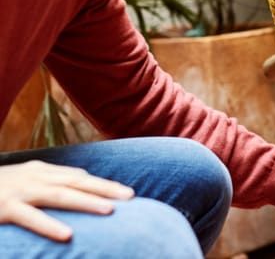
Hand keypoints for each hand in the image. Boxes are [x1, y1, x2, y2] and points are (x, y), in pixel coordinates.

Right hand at [0, 161, 133, 241]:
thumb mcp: (23, 181)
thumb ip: (49, 181)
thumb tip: (80, 181)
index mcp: (39, 171)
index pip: (79, 177)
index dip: (104, 185)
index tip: (129, 194)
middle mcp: (32, 178)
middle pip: (75, 182)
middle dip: (104, 189)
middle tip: (131, 197)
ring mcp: (18, 192)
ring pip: (58, 195)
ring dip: (85, 202)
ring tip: (109, 211)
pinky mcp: (3, 208)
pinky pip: (29, 217)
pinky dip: (49, 225)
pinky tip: (67, 235)